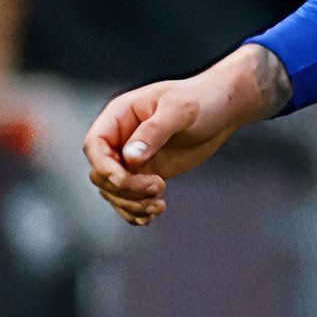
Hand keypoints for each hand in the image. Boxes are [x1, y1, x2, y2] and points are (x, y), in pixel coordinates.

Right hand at [82, 44, 289, 225]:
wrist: (221, 110)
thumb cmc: (201, 99)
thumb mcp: (180, 109)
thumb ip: (154, 131)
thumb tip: (130, 158)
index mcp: (120, 116)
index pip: (95, 146)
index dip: (105, 167)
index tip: (128, 179)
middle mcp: (120, 139)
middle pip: (102, 174)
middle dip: (125, 189)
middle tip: (159, 187)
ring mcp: (132, 159)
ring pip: (114, 191)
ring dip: (132, 205)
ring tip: (159, 206)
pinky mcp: (146, 174)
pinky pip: (129, 199)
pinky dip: (136, 212)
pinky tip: (152, 216)